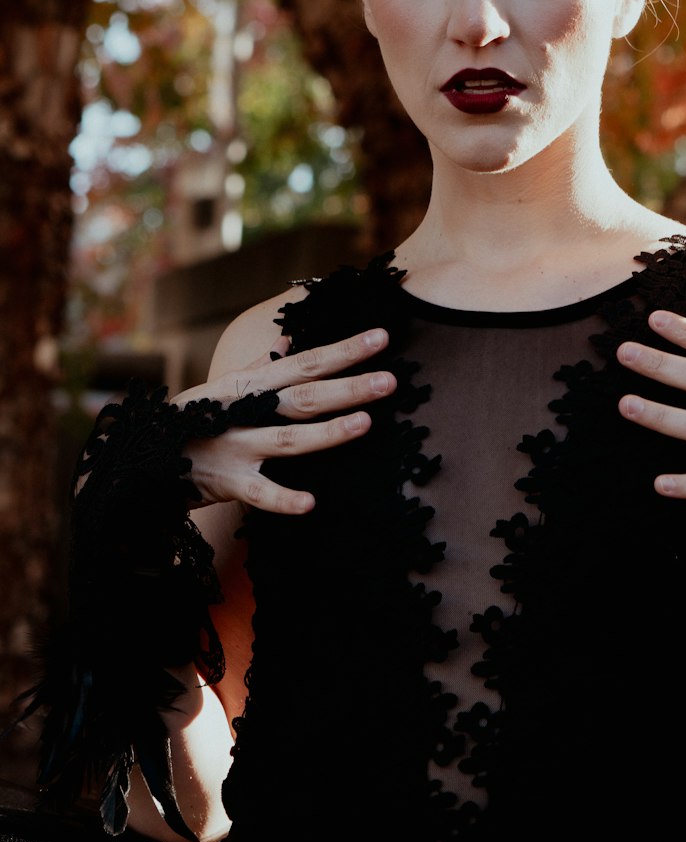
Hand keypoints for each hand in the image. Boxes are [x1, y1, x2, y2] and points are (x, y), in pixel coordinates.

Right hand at [174, 327, 395, 514]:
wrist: (138, 459)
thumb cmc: (190, 421)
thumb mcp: (221, 389)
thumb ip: (259, 367)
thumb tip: (288, 340)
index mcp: (249, 386)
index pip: (305, 363)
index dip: (344, 351)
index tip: (381, 338)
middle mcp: (245, 412)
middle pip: (304, 397)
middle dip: (348, 387)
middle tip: (391, 380)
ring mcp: (236, 447)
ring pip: (288, 439)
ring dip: (327, 433)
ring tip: (366, 424)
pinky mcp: (226, 483)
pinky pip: (259, 493)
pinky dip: (283, 499)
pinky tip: (311, 503)